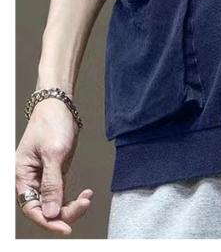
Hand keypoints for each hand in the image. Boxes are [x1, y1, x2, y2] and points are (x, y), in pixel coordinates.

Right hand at [16, 98, 92, 234]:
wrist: (59, 105)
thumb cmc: (51, 123)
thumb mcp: (53, 153)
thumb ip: (52, 184)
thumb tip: (50, 212)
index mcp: (21, 176)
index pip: (31, 209)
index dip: (47, 221)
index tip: (65, 228)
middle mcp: (30, 180)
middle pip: (43, 209)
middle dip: (63, 213)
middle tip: (83, 206)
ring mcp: (43, 178)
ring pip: (54, 204)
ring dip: (71, 207)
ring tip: (86, 198)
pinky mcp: (55, 173)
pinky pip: (61, 194)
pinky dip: (73, 198)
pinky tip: (86, 195)